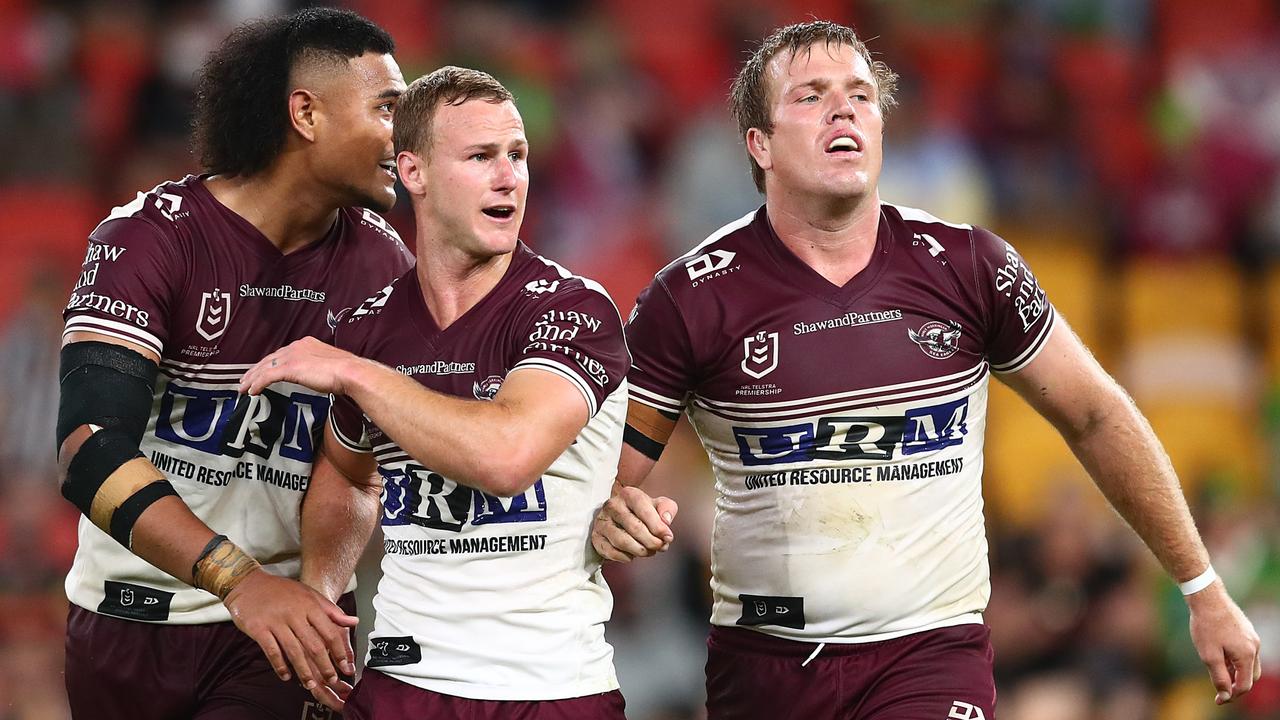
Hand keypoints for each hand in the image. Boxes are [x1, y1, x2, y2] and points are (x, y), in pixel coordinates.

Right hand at [223, 569, 358, 704]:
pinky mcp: (259, 629)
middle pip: (313, 645)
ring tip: (310, 685)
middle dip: (324, 666)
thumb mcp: (310, 594)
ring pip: (293, 651)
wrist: (249, 584)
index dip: (339, 651)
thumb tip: (354, 622)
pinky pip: (272, 651)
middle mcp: (294, 614)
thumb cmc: (282, 591)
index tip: (345, 665)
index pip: (329, 632)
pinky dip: (280, 666)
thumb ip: (332, 611)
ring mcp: (276, 621)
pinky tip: (286, 676)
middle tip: (331, 680)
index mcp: (310, 605)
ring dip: (303, 671)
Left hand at [239, 337, 358, 395]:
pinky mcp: (290, 368)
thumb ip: (318, 367)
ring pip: (265, 367)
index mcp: (306, 344)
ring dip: (252, 378)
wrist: (350, 371)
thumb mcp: (330, 365)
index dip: (270, 363)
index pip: (282, 354)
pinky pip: (267, 377)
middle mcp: (296, 347)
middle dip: (255, 370)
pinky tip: (252, 391)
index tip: (263, 371)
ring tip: (243, 388)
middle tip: (245, 380)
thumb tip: (318, 375)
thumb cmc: (346, 371)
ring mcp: (292, 356)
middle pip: (269, 359)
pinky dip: (258, 384)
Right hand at [591, 484, 677, 561]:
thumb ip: (667, 509)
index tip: (668, 537)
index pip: (644, 510)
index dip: (658, 527)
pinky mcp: (596, 537)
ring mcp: (602, 522)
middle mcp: (612, 506)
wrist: (620, 519)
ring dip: (640, 550)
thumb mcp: (658, 506)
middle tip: (660, 547)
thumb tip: (666, 521)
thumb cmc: (642, 512)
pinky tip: (633, 555)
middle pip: (634, 527)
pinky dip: (626, 557)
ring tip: (649, 551)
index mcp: (628, 494)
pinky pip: (611, 552)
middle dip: (651, 541)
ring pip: (622, 541)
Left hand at [1187, 581, 1261, 703]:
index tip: (1218, 700)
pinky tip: (1219, 655)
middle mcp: (1254, 647)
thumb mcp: (1209, 655)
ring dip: (1235, 671)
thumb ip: (1219, 677)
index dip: (1232, 695)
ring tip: (1216, 670)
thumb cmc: (1206, 626)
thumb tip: (1225, 696)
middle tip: (1219, 688)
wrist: (1207, 597)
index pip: (1245, 685)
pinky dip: (1235, 659)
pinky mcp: (1246, 630)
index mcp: (1247, 655)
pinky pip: (1244, 651)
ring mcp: (1252, 637)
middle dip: (1236, 685)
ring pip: (1248, 663)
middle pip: (1250, 676)